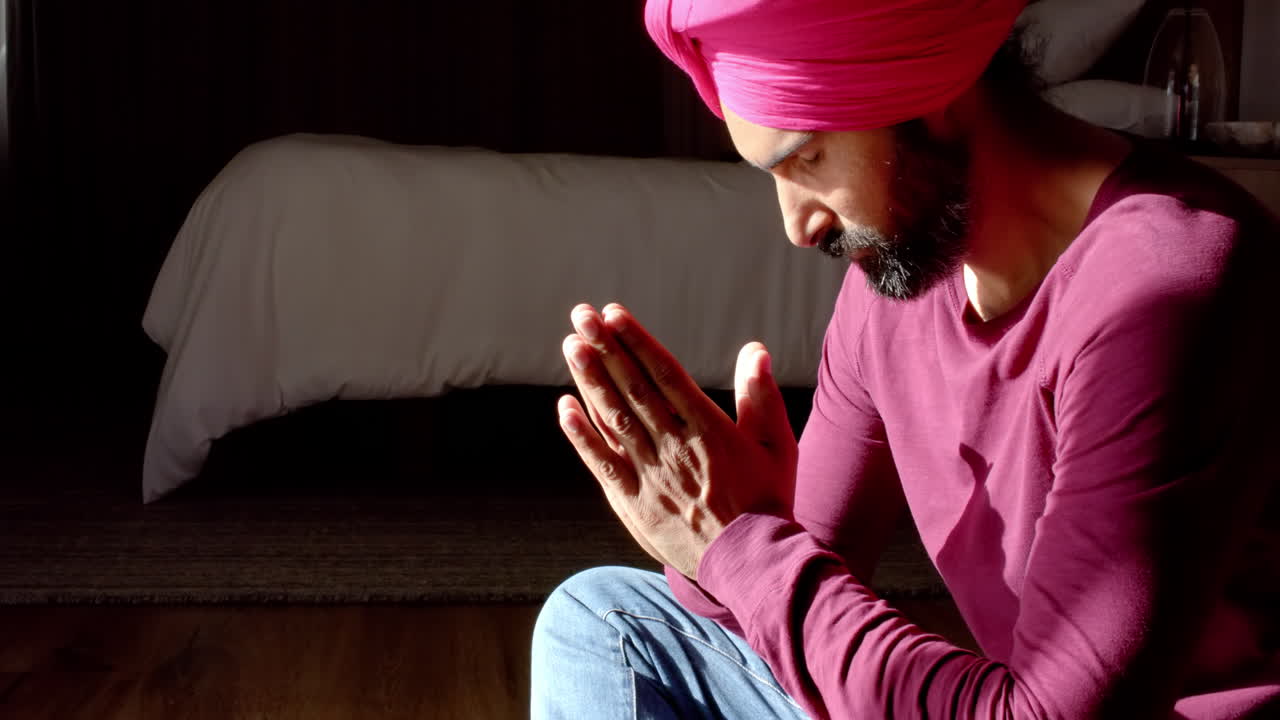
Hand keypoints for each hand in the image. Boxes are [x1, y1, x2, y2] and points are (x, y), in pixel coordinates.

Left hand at [557, 302, 798, 579]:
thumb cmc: (767, 501)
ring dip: (590, 380)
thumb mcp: (776, 445)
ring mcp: (650, 475)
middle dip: (605, 349)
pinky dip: (582, 436)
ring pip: (614, 419)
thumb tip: (754, 350)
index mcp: (708, 429)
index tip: (614, 315)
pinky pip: (603, 464)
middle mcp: (674, 447)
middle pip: (633, 389)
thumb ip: (761, 397)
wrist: (753, 566)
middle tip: (581, 316)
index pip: (665, 374)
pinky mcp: (634, 503)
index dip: (637, 342)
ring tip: (571, 346)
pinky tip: (565, 408)